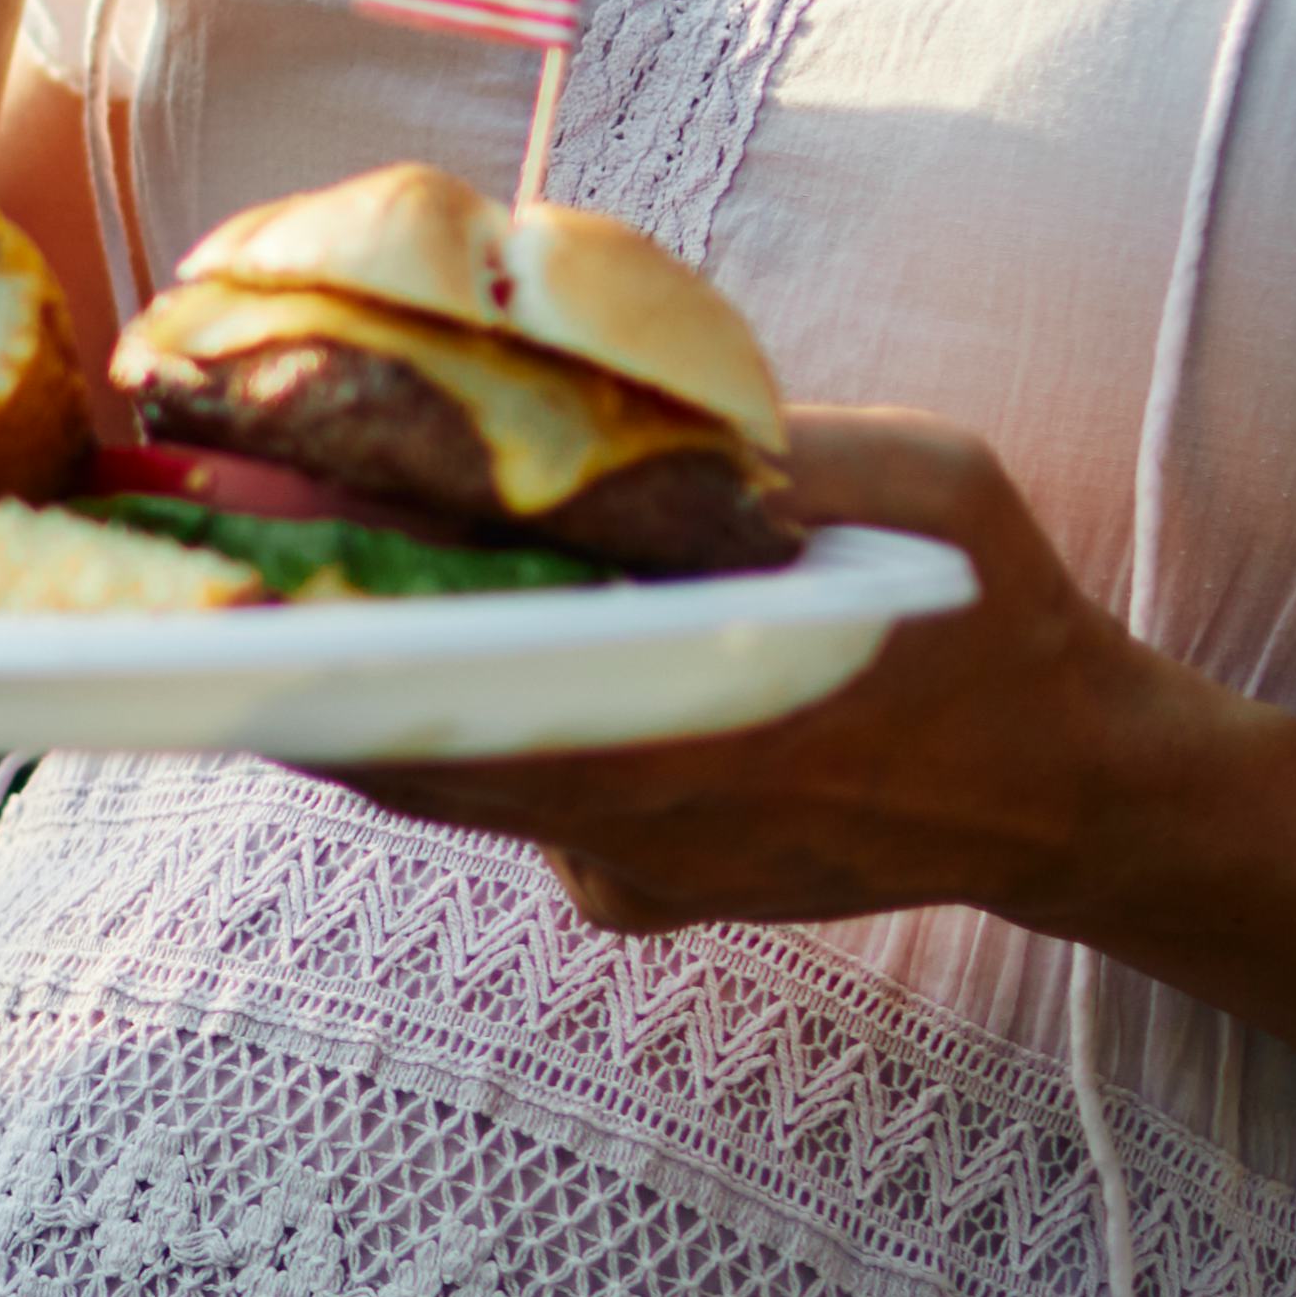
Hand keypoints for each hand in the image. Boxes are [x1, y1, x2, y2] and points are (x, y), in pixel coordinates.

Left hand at [330, 415, 1253, 939]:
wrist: (1073, 791)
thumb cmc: (998, 621)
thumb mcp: (929, 484)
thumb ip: (792, 450)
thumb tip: (661, 401)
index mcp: (693, 718)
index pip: (458, 704)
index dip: (336, 647)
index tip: (245, 572)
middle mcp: (636, 815)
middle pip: (407, 759)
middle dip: (309, 666)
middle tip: (223, 569)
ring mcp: (630, 868)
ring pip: (447, 791)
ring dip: (371, 702)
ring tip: (291, 602)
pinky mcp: (643, 895)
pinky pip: (520, 819)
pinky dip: (480, 748)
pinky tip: (474, 668)